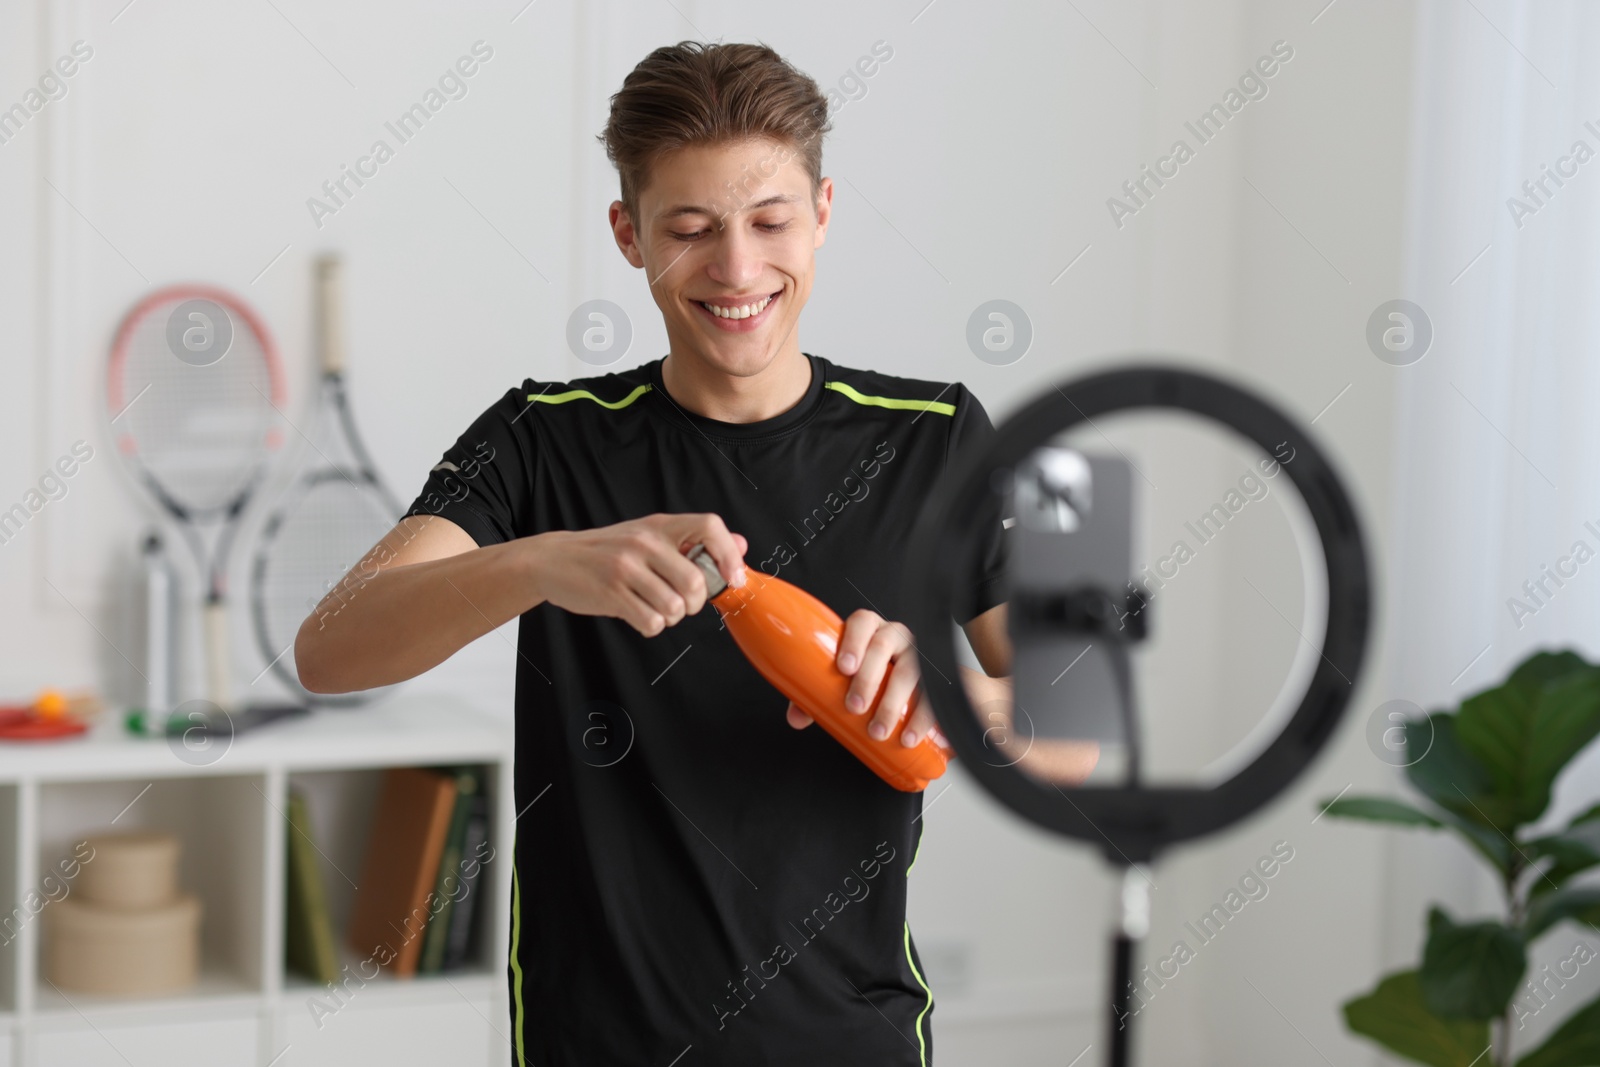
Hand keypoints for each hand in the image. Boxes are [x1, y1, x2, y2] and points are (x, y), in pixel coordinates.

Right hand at [526, 513, 746, 636]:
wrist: (555, 559)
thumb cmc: (608, 551)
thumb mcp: (649, 536)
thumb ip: (693, 542)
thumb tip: (741, 544)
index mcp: (659, 525)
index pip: (709, 527)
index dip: (729, 554)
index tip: (732, 578)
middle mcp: (644, 542)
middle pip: (696, 581)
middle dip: (695, 603)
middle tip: (681, 603)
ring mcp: (626, 567)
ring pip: (675, 606)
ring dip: (671, 617)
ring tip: (655, 608)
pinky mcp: (611, 593)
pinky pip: (651, 621)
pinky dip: (652, 625)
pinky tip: (639, 614)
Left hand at [784, 609, 947, 749]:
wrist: (908, 689)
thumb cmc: (869, 678)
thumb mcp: (844, 684)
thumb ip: (817, 698)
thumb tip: (797, 718)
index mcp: (870, 631)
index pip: (862, 622)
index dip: (853, 641)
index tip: (844, 668)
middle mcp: (896, 637)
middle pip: (883, 646)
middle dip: (868, 678)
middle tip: (855, 707)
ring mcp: (920, 654)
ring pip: (910, 670)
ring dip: (893, 703)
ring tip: (878, 731)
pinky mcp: (939, 677)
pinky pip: (935, 694)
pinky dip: (923, 717)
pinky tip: (910, 736)